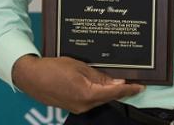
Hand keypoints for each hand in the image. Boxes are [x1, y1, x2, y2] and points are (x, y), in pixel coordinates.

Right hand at [12, 55, 144, 113]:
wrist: (32, 78)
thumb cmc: (54, 68)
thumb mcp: (79, 67)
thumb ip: (99, 75)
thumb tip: (116, 81)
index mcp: (87, 94)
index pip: (114, 92)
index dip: (129, 89)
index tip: (141, 86)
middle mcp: (84, 105)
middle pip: (108, 97)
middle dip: (122, 90)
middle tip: (136, 82)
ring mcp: (78, 107)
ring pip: (100, 98)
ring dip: (112, 91)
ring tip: (123, 82)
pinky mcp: (73, 105)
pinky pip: (92, 99)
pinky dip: (101, 92)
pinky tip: (105, 85)